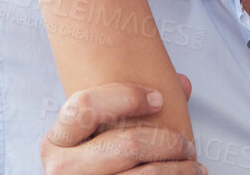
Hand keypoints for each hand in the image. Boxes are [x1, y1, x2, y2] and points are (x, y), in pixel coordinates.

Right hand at [40, 74, 201, 174]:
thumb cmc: (93, 165)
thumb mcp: (92, 139)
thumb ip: (128, 108)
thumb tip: (182, 83)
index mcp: (56, 142)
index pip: (85, 107)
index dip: (127, 97)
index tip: (159, 99)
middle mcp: (62, 169)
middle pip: (128, 143)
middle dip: (169, 141)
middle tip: (186, 144)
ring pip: (148, 174)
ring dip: (180, 168)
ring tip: (194, 166)